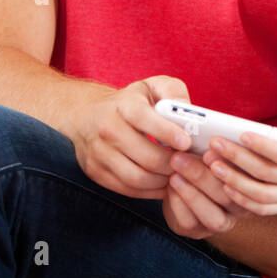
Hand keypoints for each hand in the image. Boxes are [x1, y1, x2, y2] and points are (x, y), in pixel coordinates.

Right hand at [68, 75, 193, 199]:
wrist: (86, 115)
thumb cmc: (130, 102)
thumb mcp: (152, 86)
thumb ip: (173, 92)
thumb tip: (188, 110)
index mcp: (124, 105)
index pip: (145, 119)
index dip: (168, 133)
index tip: (187, 142)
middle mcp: (108, 129)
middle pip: (147, 157)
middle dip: (173, 164)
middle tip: (189, 163)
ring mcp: (99, 154)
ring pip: (138, 178)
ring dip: (163, 180)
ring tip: (178, 173)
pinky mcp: (96, 172)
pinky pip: (128, 190)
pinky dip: (150, 191)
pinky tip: (163, 182)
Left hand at [162, 150, 249, 239]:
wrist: (182, 183)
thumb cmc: (203, 161)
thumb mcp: (215, 152)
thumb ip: (218, 148)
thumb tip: (209, 133)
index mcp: (252, 185)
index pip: (251, 178)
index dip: (234, 162)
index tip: (214, 146)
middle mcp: (241, 209)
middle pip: (229, 198)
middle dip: (204, 176)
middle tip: (183, 157)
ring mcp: (222, 223)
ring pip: (213, 216)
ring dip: (191, 193)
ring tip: (175, 174)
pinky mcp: (198, 231)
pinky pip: (190, 222)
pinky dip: (179, 203)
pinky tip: (170, 187)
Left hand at [203, 116, 276, 214]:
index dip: (262, 146)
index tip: (242, 134)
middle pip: (267, 174)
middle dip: (238, 159)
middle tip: (216, 145)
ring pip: (261, 195)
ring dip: (234, 182)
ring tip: (215, 167)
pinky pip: (263, 209)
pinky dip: (243, 201)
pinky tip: (227, 187)